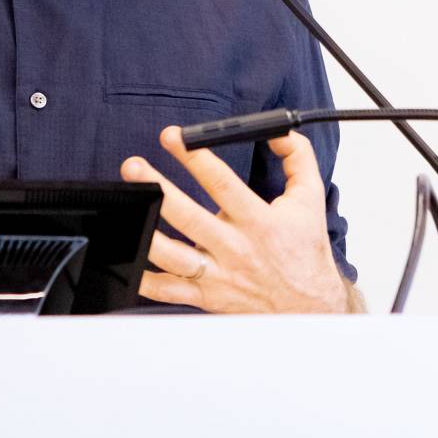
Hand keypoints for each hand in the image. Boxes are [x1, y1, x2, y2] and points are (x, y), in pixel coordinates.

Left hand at [121, 125, 349, 313]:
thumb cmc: (305, 250)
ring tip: (126, 209)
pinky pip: (169, 291)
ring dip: (145, 232)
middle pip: (189, 217)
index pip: (222, 184)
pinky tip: (127, 258)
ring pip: (174, 256)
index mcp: (259, 222)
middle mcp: (235, 249)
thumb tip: (277, 132)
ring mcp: (219, 275)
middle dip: (159, 189)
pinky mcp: (208, 297)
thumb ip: (298, 158)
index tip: (173, 136)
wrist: (311, 305)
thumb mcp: (310, 199)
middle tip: (133, 167)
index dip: (196, 157)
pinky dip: (145, 280)